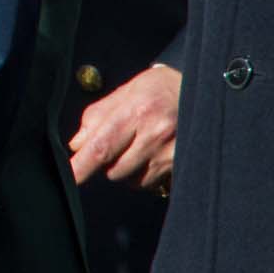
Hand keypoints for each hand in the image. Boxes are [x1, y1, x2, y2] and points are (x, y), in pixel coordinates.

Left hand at [68, 63, 180, 189]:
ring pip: (131, 180)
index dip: (82, 166)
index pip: (101, 146)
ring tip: (136, 145)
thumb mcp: (125, 92)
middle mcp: (155, 134)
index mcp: (136, 111)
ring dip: (126, 169)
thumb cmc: (158, 89)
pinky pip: (151, 183)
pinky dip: (143, 174)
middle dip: (106, 162)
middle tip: (116, 142)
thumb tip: (77, 145)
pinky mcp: (182, 165)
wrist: (203, 91)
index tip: (70, 177)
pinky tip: (150, 154)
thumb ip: (97, 116)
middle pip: (114, 170)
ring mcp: (172, 153)